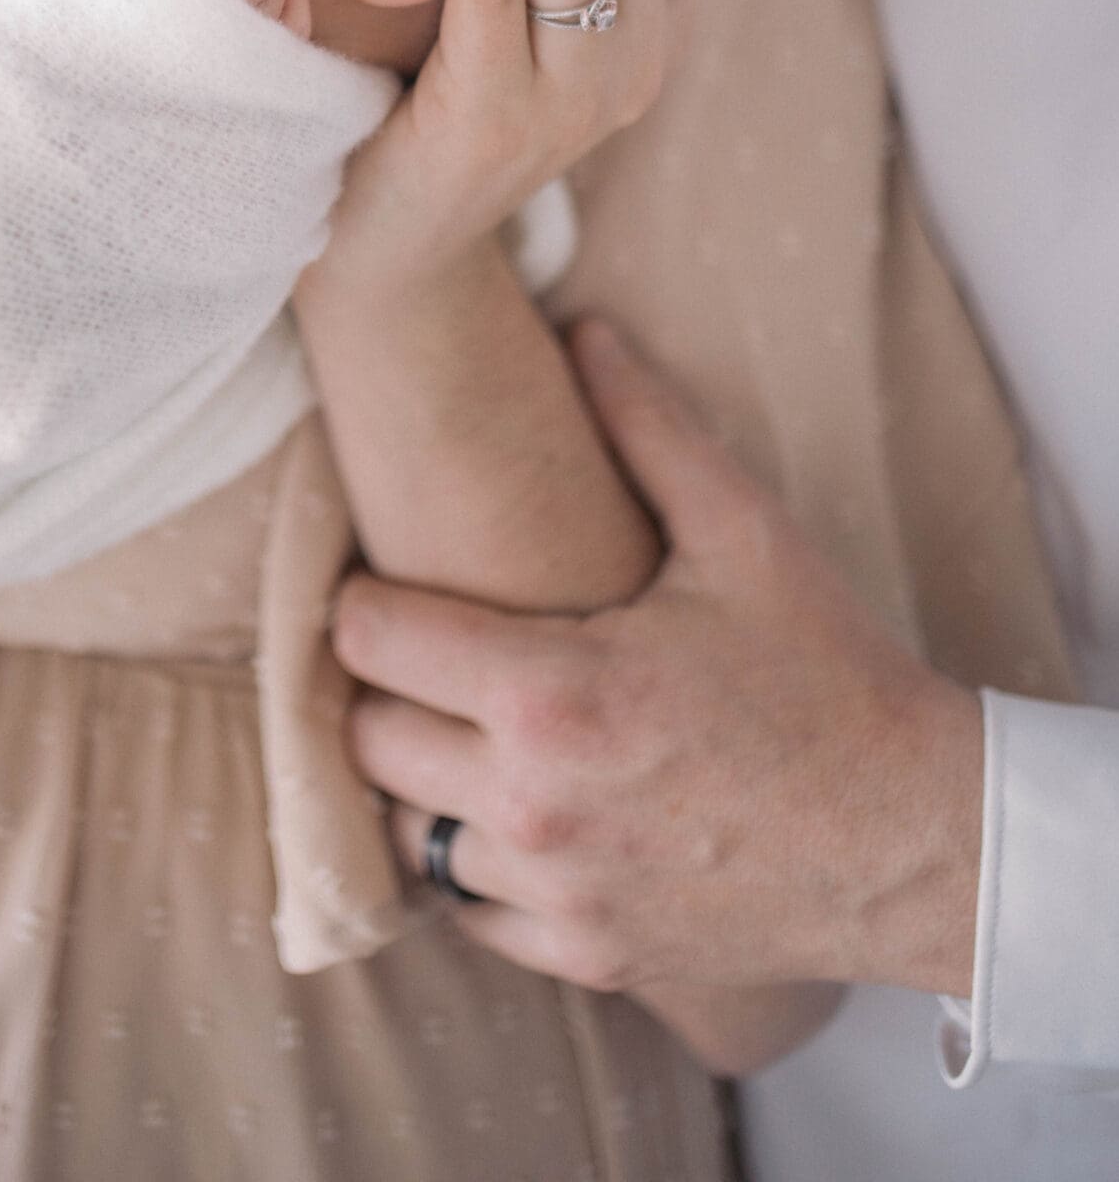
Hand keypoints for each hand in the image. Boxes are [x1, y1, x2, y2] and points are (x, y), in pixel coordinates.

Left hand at [335, 321, 984, 996]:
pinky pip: (469, 914)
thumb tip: (580, 327)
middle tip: (427, 651)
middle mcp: (533, 803)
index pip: (367, 640)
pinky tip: (514, 815)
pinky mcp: (589, 953)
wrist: (917, 835)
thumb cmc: (828, 675)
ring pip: (405, 835)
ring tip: (460, 731)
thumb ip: (644, 425)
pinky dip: (473, 868)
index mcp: (550, 692)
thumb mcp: (742, 533)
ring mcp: (558, 890)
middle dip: (383, 687)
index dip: (363, 599)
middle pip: (366, 737)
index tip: (387, 582)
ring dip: (420, 782)